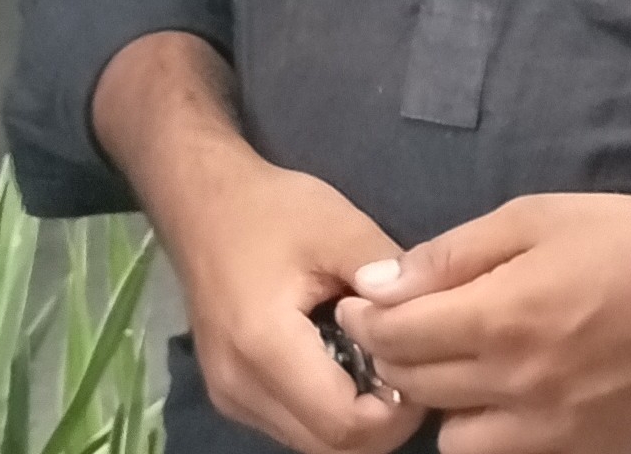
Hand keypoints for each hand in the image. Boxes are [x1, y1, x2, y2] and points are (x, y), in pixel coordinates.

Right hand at [93, 33, 426, 453]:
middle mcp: (241, 389)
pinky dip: (328, 408)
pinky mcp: (232, 396)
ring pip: (312, 444)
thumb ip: (385, 274)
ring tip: (380, 361)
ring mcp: (232, 399)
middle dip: (382, 421)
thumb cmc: (272, 210)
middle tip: (410, 366)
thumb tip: (428, 322)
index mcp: (265, 348)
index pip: (344, 424)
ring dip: (355, 418)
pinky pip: (293, 426)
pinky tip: (346, 363)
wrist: (202, 202)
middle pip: (329, 447)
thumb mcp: (339, 226)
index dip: (396, 410)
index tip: (423, 363)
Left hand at [336, 193, 630, 453]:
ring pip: (454, 442)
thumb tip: (380, 283)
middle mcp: (521, 387)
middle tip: (405, 326)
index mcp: (505, 317)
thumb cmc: (620, 237)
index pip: (399, 337)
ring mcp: (554, 434)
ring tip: (461, 364)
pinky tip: (506, 392)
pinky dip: (492, 431)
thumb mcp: (532, 217)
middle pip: (416, 388)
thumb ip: (451, 254)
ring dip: (443, 404)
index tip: (358, 306)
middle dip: (394, 355)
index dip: (366, 320)